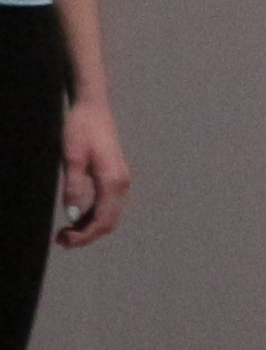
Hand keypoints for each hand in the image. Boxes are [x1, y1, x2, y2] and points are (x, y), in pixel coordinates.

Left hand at [51, 99, 128, 247]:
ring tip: (65, 233)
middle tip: (61, 241)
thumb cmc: (80, 129)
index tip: (63, 241)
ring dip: (89, 228)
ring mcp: (120, 182)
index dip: (84, 236)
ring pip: (109, 216)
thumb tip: (71, 215)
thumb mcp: (71, 158)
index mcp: (112, 182)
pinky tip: (75, 218)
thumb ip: (73, 187)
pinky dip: (92, 217)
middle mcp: (121, 184)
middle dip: (87, 236)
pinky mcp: (115, 178)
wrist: (93, 108)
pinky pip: (107, 206)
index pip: (102, 220)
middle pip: (109, 222)